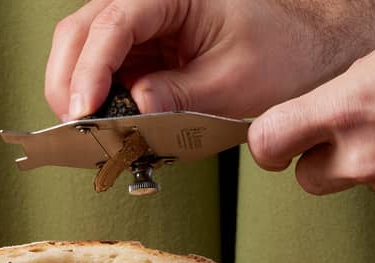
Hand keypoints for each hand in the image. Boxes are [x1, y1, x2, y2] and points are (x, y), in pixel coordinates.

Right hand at [45, 0, 374, 120]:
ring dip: (79, 95)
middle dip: (70, 83)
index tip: (83, 111)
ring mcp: (139, 26)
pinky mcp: (140, 52)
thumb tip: (134, 109)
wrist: (304, 50)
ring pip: (81, 53)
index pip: (113, 25)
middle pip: (79, 34)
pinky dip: (97, 103)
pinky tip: (106, 131)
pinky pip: (102, 73)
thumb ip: (181, 96)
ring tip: (93, 137)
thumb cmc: (280, 53)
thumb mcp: (235, 82)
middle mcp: (146, 2)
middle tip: (77, 132)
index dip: (90, 70)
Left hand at [248, 28, 374, 212]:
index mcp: (348, 110)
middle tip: (347, 136)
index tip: (276, 142)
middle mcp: (363, 158)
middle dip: (319, 160)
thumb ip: (357, 80)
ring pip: (360, 184)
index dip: (268, 144)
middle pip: (308, 178)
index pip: (270, 141)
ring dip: (373, 164)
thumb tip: (339, 97)